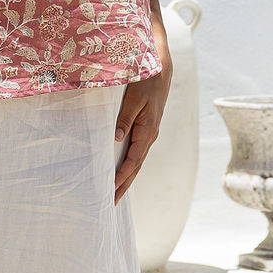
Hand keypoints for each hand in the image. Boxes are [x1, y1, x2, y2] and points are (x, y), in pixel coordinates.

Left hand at [113, 64, 171, 204]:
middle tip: (111, 203)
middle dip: (124, 185)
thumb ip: (125, 119)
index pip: (133, 160)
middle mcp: (149, 136)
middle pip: (136, 167)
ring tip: (116, 193)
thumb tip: (117, 139)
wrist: (161, 70)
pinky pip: (137, 153)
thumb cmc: (146, 81)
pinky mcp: (146, 129)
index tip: (111, 189)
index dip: (122, 176)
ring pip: (137, 162)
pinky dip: (130, 166)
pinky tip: (123, 172)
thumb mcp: (134, 99)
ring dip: (127, 178)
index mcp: (147, 131)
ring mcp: (149, 133)